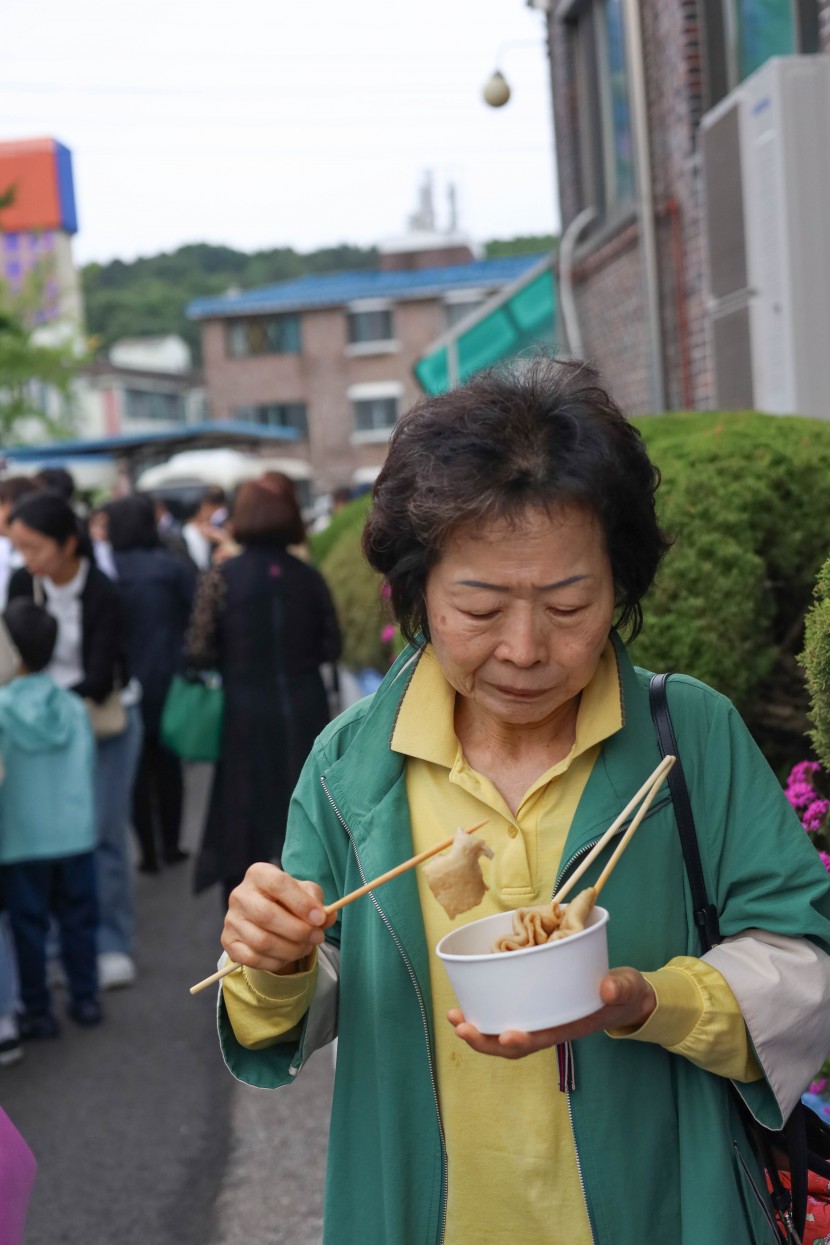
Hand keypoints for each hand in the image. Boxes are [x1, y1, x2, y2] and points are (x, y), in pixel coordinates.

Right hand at [221, 862, 335, 975]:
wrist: (267, 917)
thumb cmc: (289, 900)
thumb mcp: (306, 894)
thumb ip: (318, 903)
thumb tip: (327, 917)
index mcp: (259, 874)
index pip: (278, 884)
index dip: (301, 903)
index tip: (320, 918)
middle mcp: (240, 894)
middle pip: (267, 916)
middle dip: (298, 931)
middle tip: (318, 937)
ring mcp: (231, 919)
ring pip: (262, 941)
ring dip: (291, 949)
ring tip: (306, 947)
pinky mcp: (228, 941)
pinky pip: (254, 958)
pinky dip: (276, 961)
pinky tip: (288, 955)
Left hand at [447, 967, 655, 1058]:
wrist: (624, 996)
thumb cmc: (624, 993)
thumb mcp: (626, 989)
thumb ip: (620, 988)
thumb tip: (607, 989)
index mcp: (569, 1026)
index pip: (541, 1039)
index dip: (521, 1041)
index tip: (506, 1036)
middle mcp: (549, 1026)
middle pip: (513, 1043)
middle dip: (485, 1039)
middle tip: (460, 1026)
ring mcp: (539, 1018)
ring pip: (503, 1031)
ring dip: (477, 1028)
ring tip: (453, 1017)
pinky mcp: (533, 1004)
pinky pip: (506, 1012)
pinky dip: (485, 1009)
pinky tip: (468, 1001)